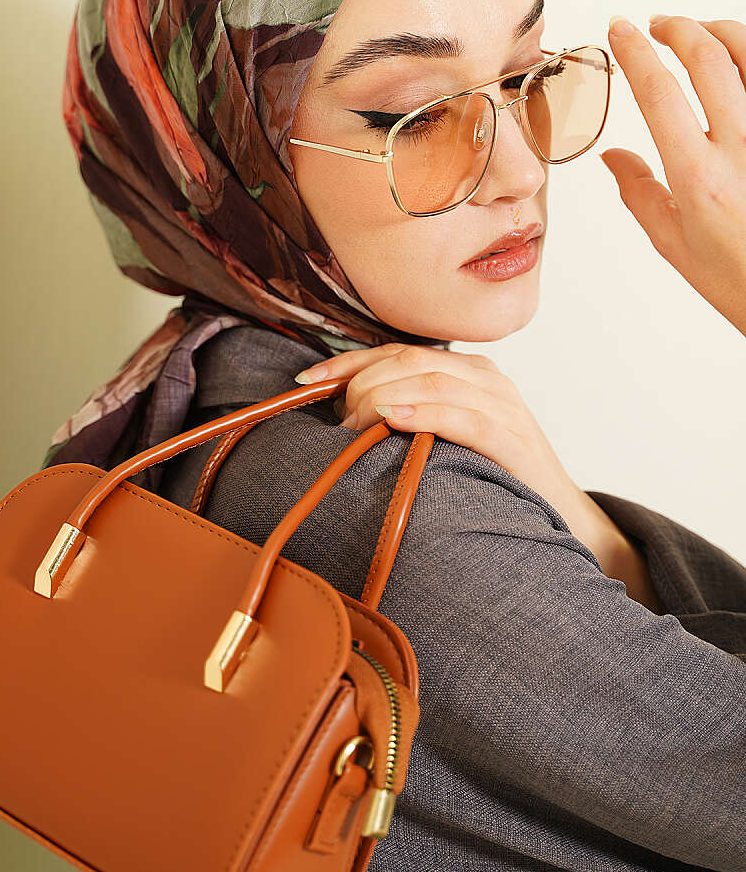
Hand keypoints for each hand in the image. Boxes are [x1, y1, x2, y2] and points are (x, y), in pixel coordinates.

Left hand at [294, 342, 602, 538]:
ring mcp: (504, 407)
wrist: (564, 521)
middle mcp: (486, 379)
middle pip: (409, 359)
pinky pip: (465, 417)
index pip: (396, 350)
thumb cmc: (494, 481)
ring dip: (384, 395)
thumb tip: (343, 419)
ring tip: (356, 422)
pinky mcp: (515, 441)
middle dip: (362, 383)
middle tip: (338, 421)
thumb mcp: (445, 441)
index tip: (306, 382)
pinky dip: (426, 411)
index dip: (348, 362)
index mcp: (467, 372)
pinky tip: (394, 417)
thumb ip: (407, 419)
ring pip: (433, 379)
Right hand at [601, 14, 745, 335]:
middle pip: (709, 57)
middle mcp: (741, 148)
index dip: (634, 52)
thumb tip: (614, 156)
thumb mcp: (674, 242)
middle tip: (661, 24)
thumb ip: (639, 192)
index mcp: (699, 176)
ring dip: (722, 31)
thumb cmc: (740, 277)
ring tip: (703, 33)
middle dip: (679, 28)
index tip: (621, 30)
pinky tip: (738, 62)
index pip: (658, 92)